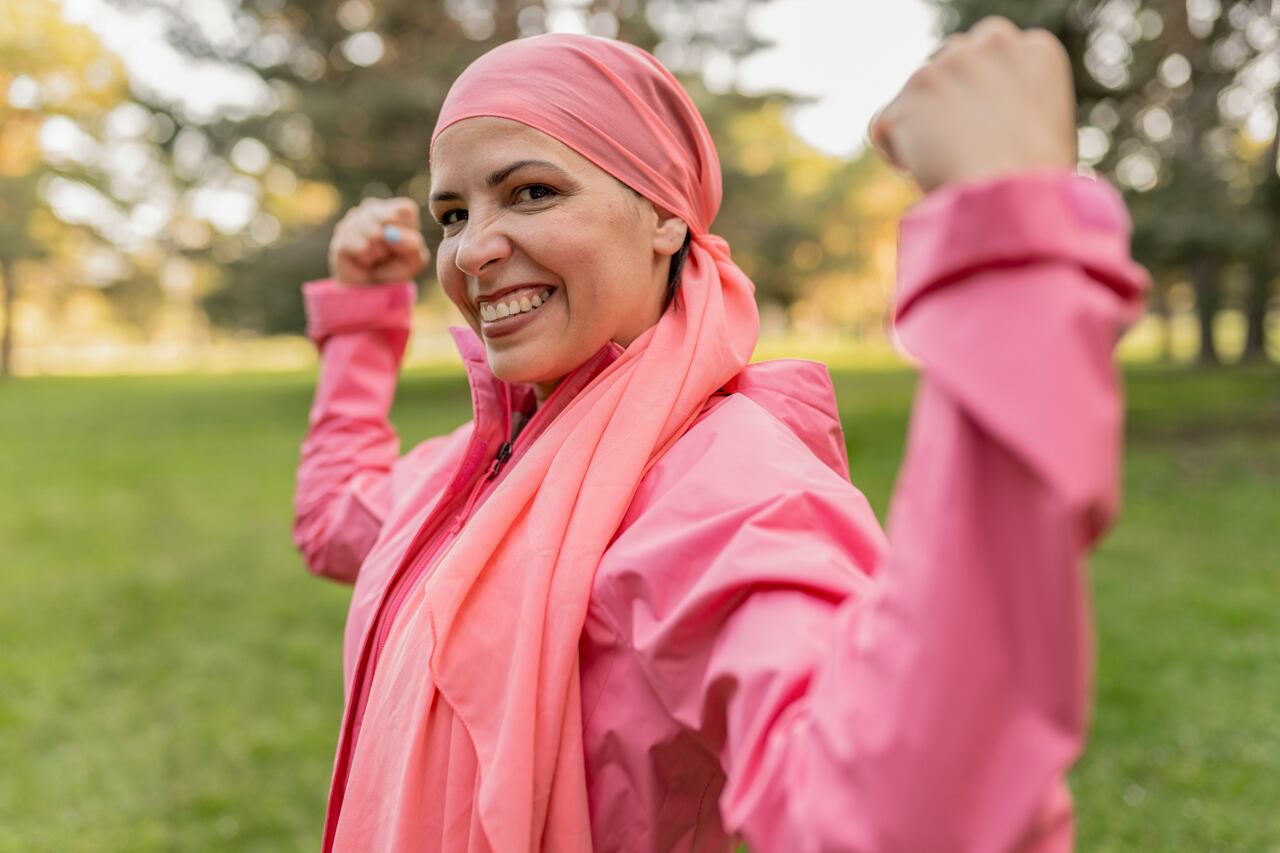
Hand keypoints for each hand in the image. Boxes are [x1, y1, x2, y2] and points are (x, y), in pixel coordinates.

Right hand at [328, 196, 430, 285]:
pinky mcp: (341, 233)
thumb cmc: (395, 269)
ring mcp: (355, 219)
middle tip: (386, 253)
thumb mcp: (413, 261)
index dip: (405, 229)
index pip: (405, 209)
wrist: (370, 287)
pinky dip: (363, 256)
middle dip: (387, 240)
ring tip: (376, 258)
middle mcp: (374, 210)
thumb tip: (393, 234)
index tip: (402, 244)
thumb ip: (413, 245)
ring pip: (368, 229)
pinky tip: (363, 260)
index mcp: (397, 212)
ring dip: (376, 251)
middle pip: (383, 215)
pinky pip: (353, 241)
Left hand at [868, 17, 1076, 193]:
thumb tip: (974, 112)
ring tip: (949, 165)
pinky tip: (923, 172)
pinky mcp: (915, 89)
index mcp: (1035, 50)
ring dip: (920, 131)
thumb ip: (1011, 102)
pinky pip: (883, 125)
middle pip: (946, 65)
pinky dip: (894, 153)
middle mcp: (994, 44)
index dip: (977, 98)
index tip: (986, 132)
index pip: (987, 54)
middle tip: (956, 149)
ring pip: (914, 97)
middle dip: (942, 102)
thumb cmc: (1032, 187)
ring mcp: (952, 62)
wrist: (1011, 202)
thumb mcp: (1041, 130)